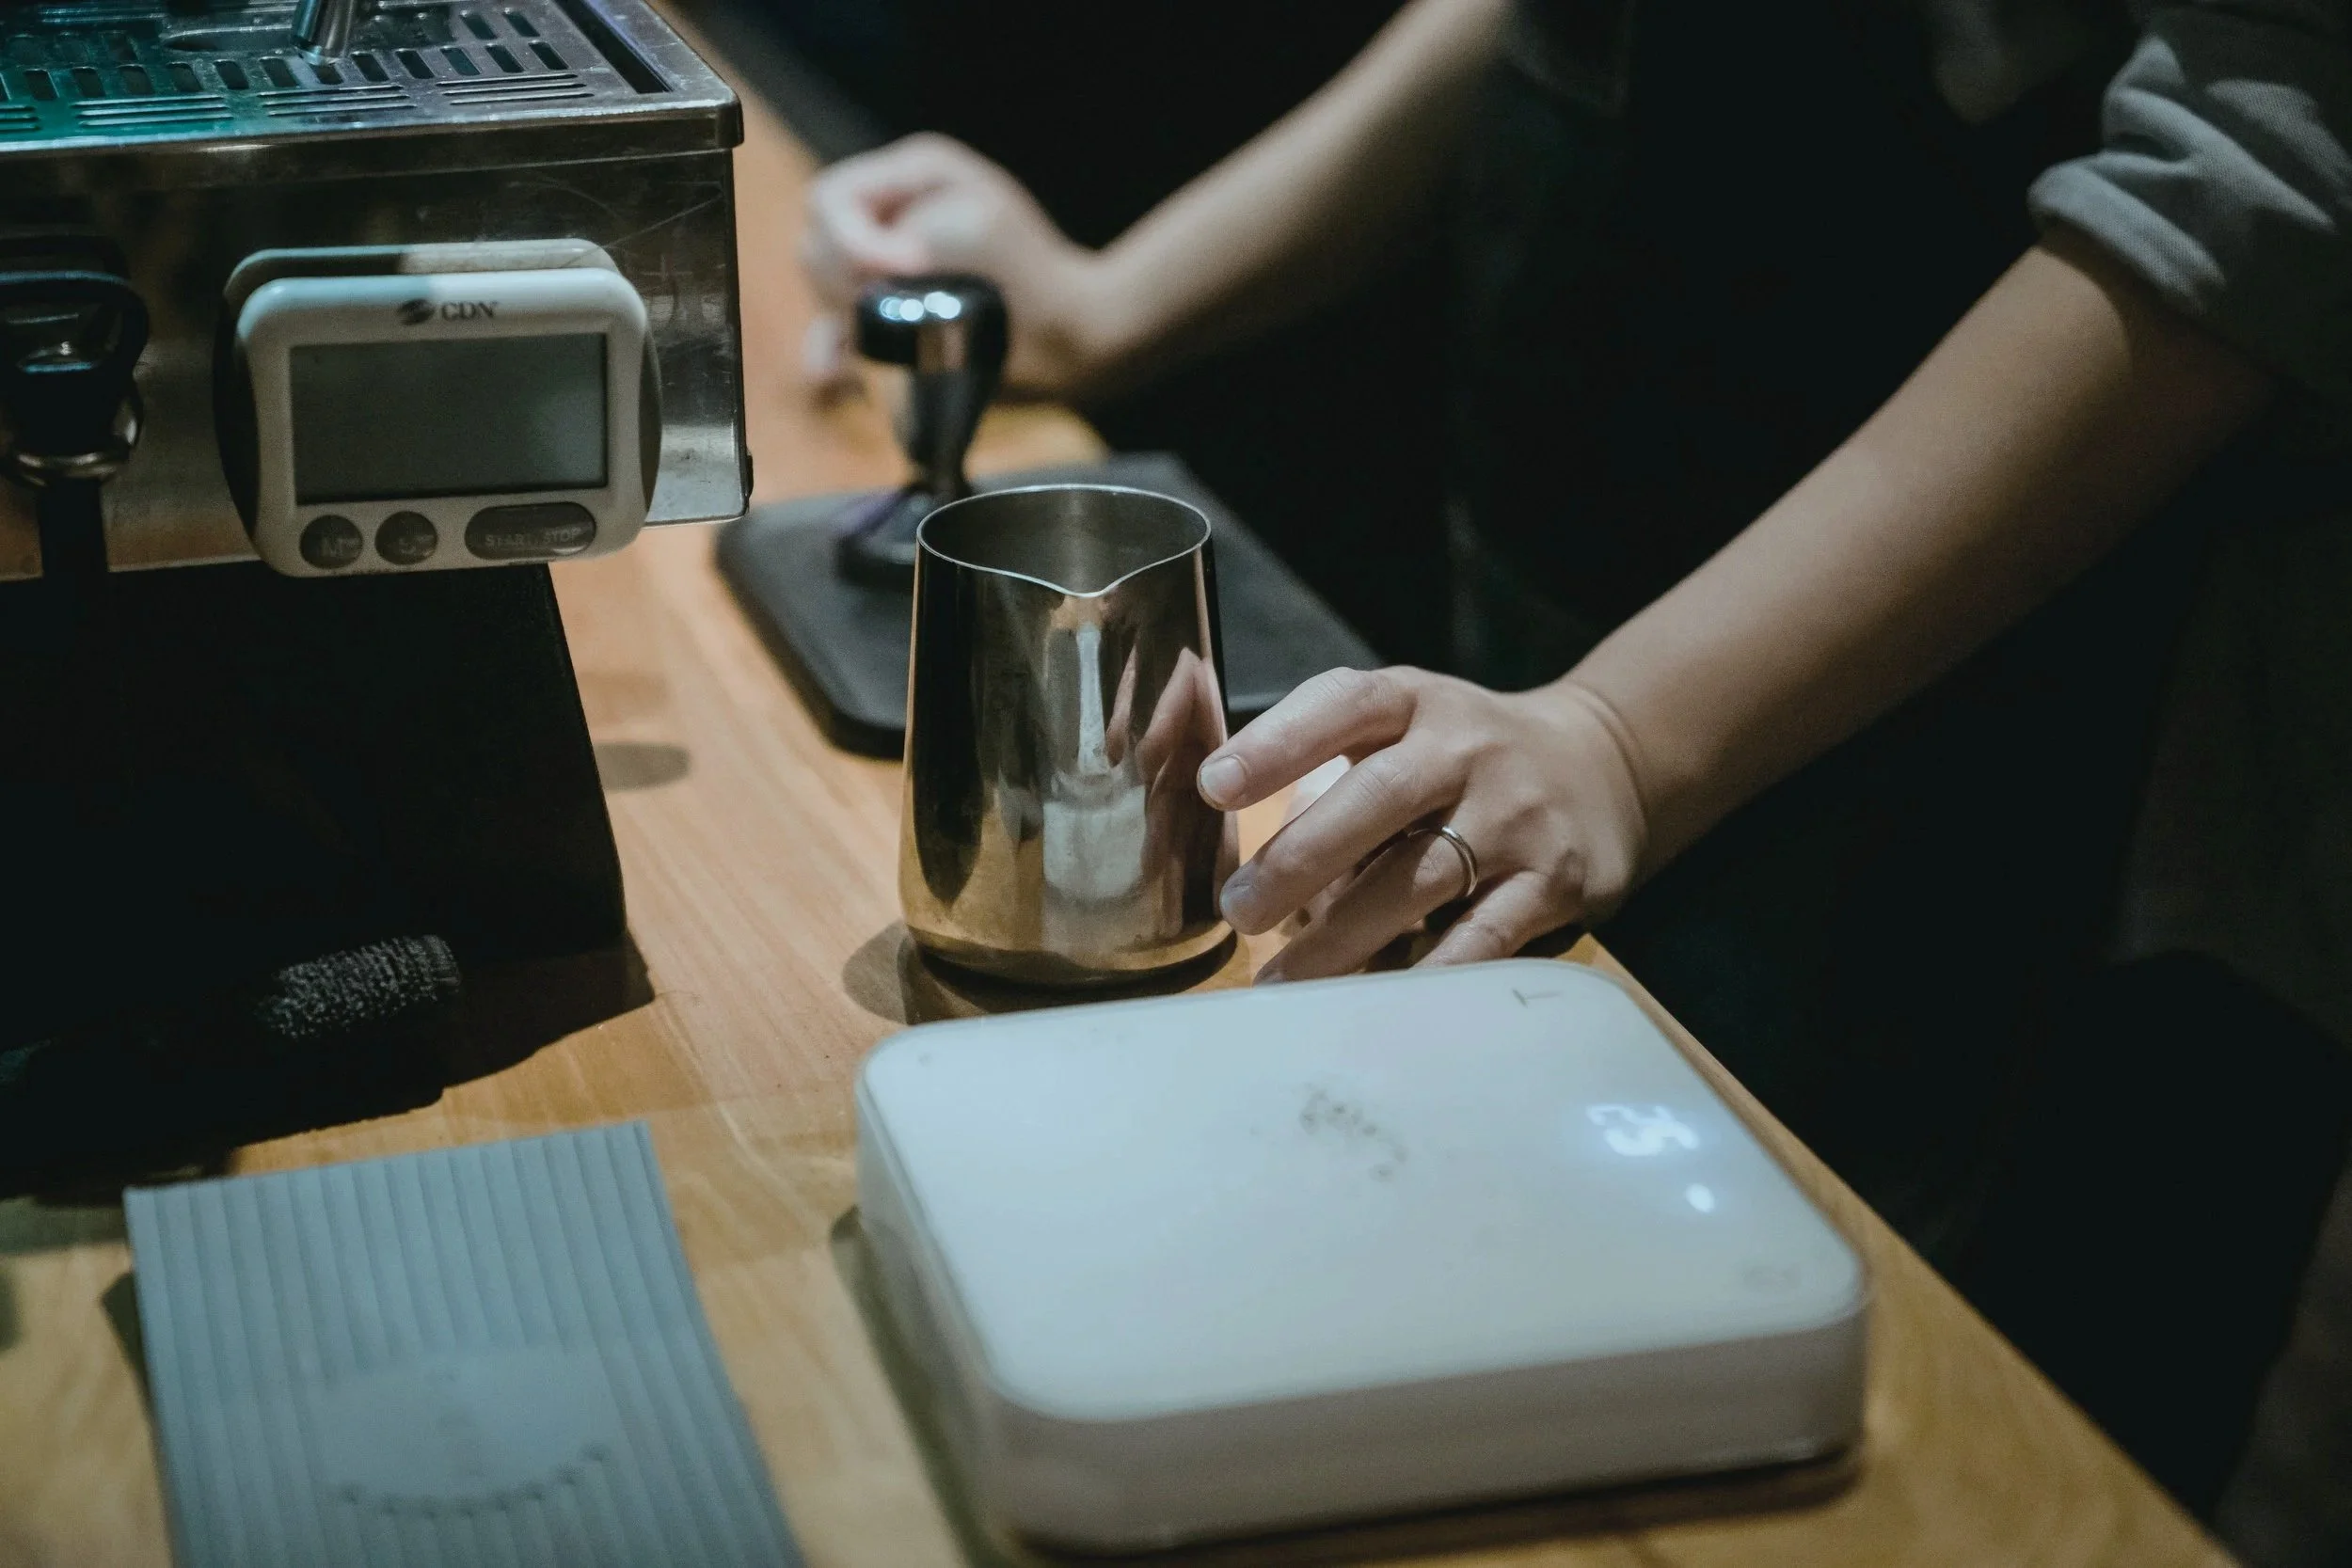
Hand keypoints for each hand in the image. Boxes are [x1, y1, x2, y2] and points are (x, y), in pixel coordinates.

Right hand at [799, 134, 1112, 396]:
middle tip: (898, 309)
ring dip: (842, 317)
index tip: (905, 270)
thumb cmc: (1036, 274)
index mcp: (909, 177)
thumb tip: (874, 271)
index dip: (851, 238)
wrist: (1070, 339)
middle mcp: (889, 215)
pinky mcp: (887, 320)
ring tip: (884, 337)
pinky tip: (834, 374)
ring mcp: (883, 270)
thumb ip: (915, 232)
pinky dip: (830, 355)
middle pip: (818, 245)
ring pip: (823, 293)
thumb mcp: (979, 228)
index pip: (831, 199)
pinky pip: (834, 336)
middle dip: (846, 282)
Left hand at [1195, 668, 1650, 981]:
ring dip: (1345, 936)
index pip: (1341, 706)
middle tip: (1240, 911)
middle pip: (1376, 799)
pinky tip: (1381, 1008)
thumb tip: (1248, 867)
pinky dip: (1432, 975)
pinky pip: (1486, 936)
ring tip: (1284, 982)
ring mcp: (1514, 814)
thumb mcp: (1403, 728)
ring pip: (1423, 877)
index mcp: (1412, 702)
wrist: (1606, 761)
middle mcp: (1465, 748)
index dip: (1275, 744)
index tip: (1215, 789)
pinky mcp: (1554, 879)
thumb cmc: (1464, 757)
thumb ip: (1327, 776)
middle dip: (1299, 859)